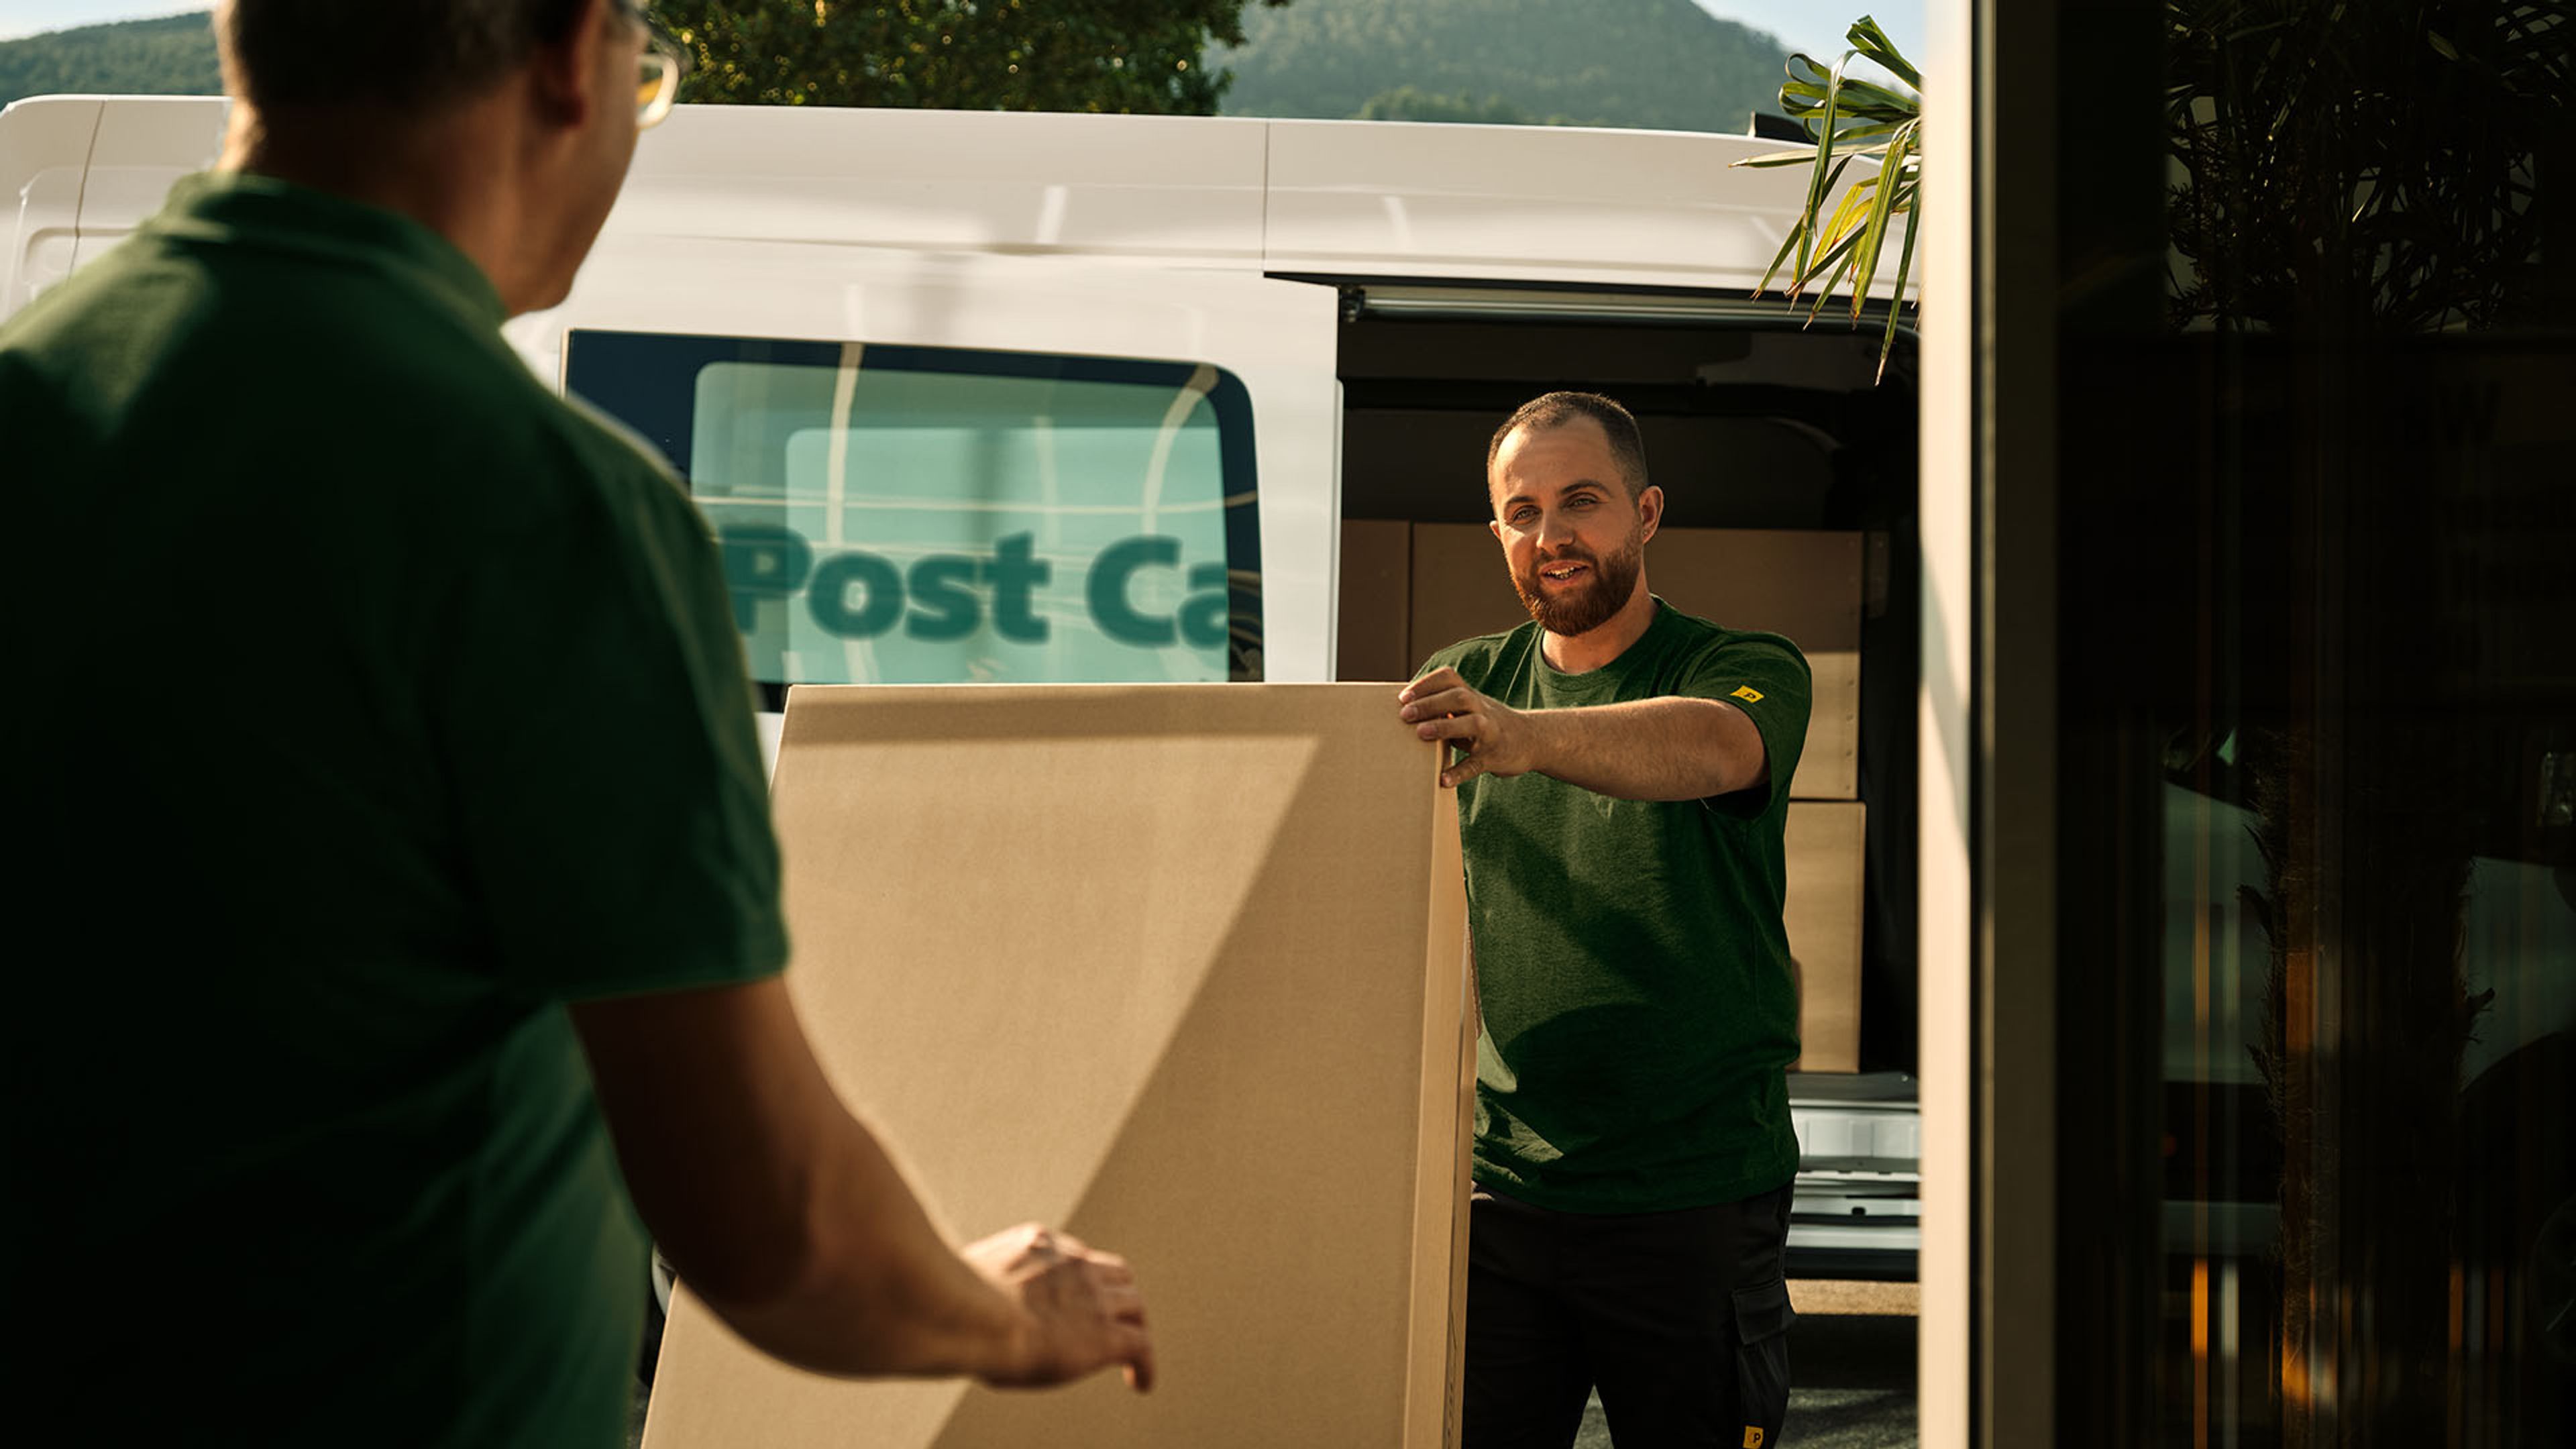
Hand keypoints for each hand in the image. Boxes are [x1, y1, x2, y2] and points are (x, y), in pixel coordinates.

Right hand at [961, 1223, 1154, 1392]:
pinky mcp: (1106, 1333)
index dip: (1077, 1281)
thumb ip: (970, 1288)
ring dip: (1134, 1326)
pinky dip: (1144, 1364)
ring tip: (1130, 1354)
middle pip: (1113, 1272)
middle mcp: (1072, 1262)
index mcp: (1037, 1243)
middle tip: (1113, 1321)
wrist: (972, 1317)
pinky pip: (1141, 1345)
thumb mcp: (957, 1285)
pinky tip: (1140, 1384)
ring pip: (1134, 1304)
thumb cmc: (950, 1306)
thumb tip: (952, 1309)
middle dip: (1116, 1295)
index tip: (1070, 1304)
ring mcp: (1093, 1296)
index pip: (1070, 1256)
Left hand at [1398, 668, 1539, 787]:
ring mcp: (1490, 734)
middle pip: (1459, 697)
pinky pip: (1476, 765)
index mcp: (1472, 697)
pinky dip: (1459, 772)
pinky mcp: (1494, 758)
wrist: (1532, 740)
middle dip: (1431, 703)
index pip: (1450, 679)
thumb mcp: (1471, 709)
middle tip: (1405, 715)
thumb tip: (1406, 710)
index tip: (1403, 697)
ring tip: (1421, 734)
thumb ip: (1445, 707)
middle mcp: (1482, 710)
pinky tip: (1443, 779)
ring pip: (1471, 724)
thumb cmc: (1489, 724)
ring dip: (1445, 726)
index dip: (1426, 684)